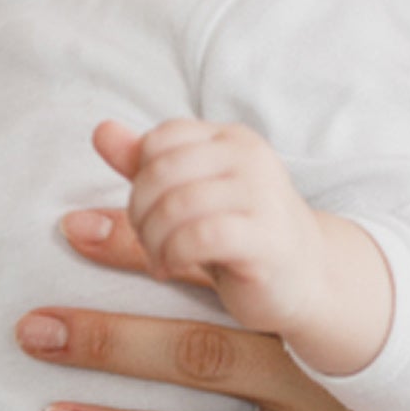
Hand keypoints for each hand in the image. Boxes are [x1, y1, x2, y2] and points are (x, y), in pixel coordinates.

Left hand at [26, 213, 409, 410]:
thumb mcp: (357, 348)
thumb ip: (276, 296)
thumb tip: (203, 232)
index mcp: (326, 329)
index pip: (220, 277)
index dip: (145, 250)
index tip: (76, 225)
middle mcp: (327, 386)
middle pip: (203, 354)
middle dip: (112, 336)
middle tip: (32, 326)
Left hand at [95, 119, 390, 374]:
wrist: (308, 278)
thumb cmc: (243, 233)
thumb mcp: (191, 194)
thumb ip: (146, 165)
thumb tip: (101, 131)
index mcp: (230, 138)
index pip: (159, 140)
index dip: (140, 179)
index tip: (148, 213)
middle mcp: (249, 156)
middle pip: (161, 170)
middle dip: (141, 212)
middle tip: (150, 243)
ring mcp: (261, 194)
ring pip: (175, 204)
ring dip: (153, 240)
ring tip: (161, 260)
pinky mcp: (266, 237)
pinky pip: (198, 236)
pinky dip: (173, 254)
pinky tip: (173, 266)